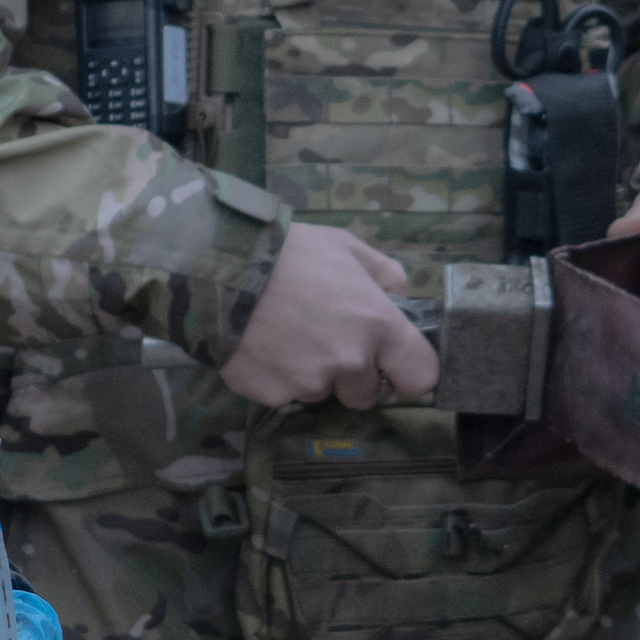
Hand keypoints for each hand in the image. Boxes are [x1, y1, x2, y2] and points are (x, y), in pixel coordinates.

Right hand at [220, 222, 437, 407]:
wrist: (219, 267)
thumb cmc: (288, 251)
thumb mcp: (344, 245)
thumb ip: (383, 272)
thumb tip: (399, 295)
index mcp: (378, 325)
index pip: (420, 376)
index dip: (406, 369)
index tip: (390, 362)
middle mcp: (349, 362)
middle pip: (365, 394)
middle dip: (349, 374)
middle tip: (321, 338)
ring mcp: (308, 382)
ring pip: (319, 392)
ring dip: (309, 372)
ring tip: (281, 334)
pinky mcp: (270, 394)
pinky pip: (281, 393)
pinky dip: (273, 375)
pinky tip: (257, 344)